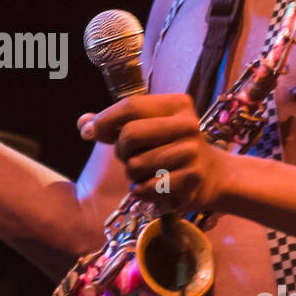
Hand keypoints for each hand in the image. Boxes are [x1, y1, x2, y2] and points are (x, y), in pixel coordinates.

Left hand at [78, 93, 227, 213]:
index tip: (87, 132)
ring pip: (134, 165)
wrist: (213, 175)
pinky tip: (153, 186)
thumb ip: (116, 124)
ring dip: (132, 174)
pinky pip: (145, 188)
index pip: (130, 106)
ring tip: (147, 172)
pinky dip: (141, 190)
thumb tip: (83, 124)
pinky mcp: (190, 180)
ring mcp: (191, 153)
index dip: (104, 120)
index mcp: (177, 104)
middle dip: (121, 150)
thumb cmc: (172, 147)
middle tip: (129, 156)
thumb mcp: (150, 127)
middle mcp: (187, 125)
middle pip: (129, 135)